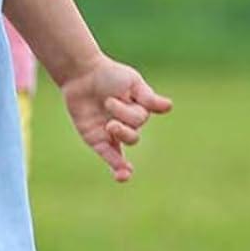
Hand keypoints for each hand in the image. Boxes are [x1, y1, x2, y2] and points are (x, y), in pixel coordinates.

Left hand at [59, 56, 171, 181]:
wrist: (80, 74)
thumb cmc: (108, 75)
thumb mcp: (132, 82)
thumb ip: (148, 98)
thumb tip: (169, 107)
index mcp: (138, 110)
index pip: (142, 118)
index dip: (132, 110)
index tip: (125, 95)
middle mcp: (127, 123)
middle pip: (135, 130)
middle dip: (125, 118)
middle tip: (108, 101)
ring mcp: (112, 133)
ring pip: (127, 142)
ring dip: (121, 133)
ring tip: (109, 124)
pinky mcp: (96, 140)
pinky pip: (110, 156)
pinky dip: (117, 166)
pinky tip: (123, 176)